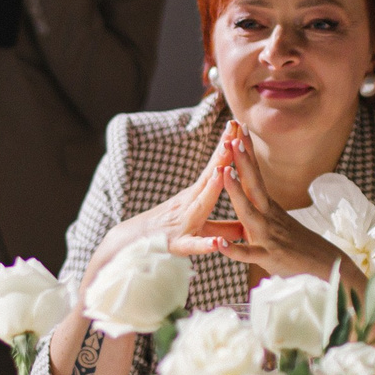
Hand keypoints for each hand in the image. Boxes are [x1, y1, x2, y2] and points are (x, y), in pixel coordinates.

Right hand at [82, 123, 240, 292]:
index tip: (240, 125)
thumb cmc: (166, 236)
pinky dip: (204, 244)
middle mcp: (188, 205)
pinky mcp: (177, 246)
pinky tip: (217, 245)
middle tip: (235, 130)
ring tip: (222, 172)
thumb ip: (221, 228)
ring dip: (211, 189)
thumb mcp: (196, 228)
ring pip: (199, 205)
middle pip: (208, 176)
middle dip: (223, 154)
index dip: (228, 148)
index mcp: (194, 198)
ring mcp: (182, 223)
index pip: (214, 168)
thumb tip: (245, 226)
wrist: (129, 249)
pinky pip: (192, 246)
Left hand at [215, 121, 359, 285]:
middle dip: (243, 161)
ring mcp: (268, 236)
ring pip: (249, 213)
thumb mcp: (277, 224)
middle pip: (254, 185)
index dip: (248, 154)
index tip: (240, 130)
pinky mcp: (268, 257)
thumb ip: (261, 210)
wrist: (327, 268)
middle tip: (234, 137)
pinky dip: (233, 250)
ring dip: (236, 193)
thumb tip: (249, 194)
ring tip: (224, 173)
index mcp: (269, 208)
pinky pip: (247, 254)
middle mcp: (269, 217)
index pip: (256, 176)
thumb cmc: (298, 247)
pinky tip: (218, 245)